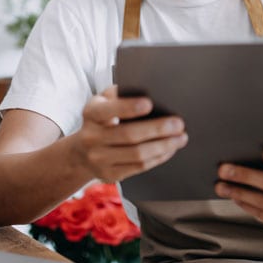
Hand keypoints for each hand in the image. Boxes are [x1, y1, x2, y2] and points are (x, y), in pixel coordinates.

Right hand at [69, 86, 187, 182]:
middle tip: (178, 123)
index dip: (128, 107)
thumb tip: (150, 88)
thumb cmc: (101, 120)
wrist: (82, 153)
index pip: (109, 110)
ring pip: (137, 154)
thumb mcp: (104, 102)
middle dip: (157, 129)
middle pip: (129, 134)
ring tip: (180, 138)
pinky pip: (139, 167)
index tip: (149, 103)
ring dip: (163, 146)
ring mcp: (99, 159)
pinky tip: (169, 149)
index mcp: (91, 113)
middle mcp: (91, 137)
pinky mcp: (110, 174)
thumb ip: (120, 94)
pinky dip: (158, 157)